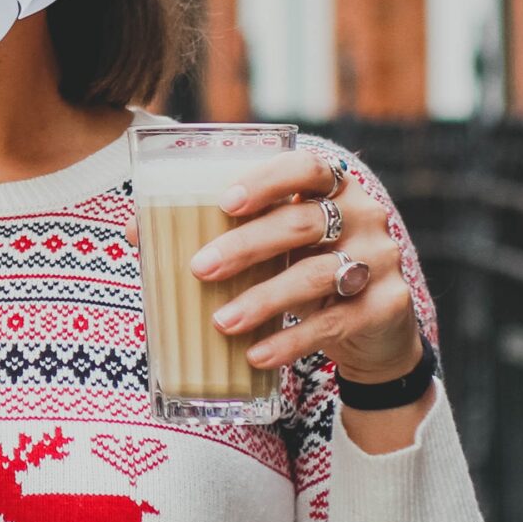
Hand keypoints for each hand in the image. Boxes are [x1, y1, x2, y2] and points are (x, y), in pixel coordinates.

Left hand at [185, 146, 425, 387]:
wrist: (376, 326)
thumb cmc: (306, 268)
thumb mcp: (276, 245)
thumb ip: (223, 231)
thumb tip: (136, 230)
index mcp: (335, 186)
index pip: (308, 167)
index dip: (267, 180)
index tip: (224, 202)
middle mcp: (363, 215)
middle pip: (302, 222)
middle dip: (245, 245)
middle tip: (199, 268)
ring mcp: (380, 260)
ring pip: (316, 274)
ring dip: (263, 299)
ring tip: (221, 321)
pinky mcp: (386, 306)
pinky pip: (333, 323)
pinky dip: (290, 341)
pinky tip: (255, 354)